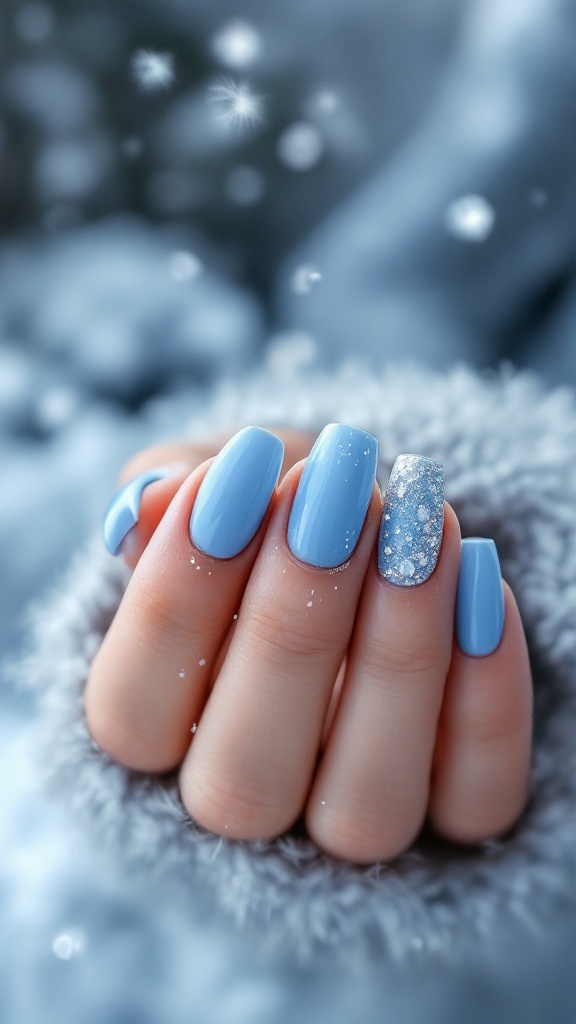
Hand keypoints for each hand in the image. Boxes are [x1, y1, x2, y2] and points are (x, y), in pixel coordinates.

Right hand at [85, 424, 532, 863]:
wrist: (370, 536)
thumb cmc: (275, 513)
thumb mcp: (220, 486)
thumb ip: (170, 492)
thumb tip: (146, 505)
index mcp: (158, 736)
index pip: (131, 713)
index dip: (174, 599)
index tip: (227, 474)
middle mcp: (246, 799)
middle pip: (242, 780)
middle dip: (293, 622)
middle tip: (332, 489)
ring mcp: (350, 822)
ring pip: (365, 807)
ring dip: (399, 655)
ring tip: (423, 526)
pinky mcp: (456, 818)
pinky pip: (478, 797)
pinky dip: (488, 692)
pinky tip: (482, 575)